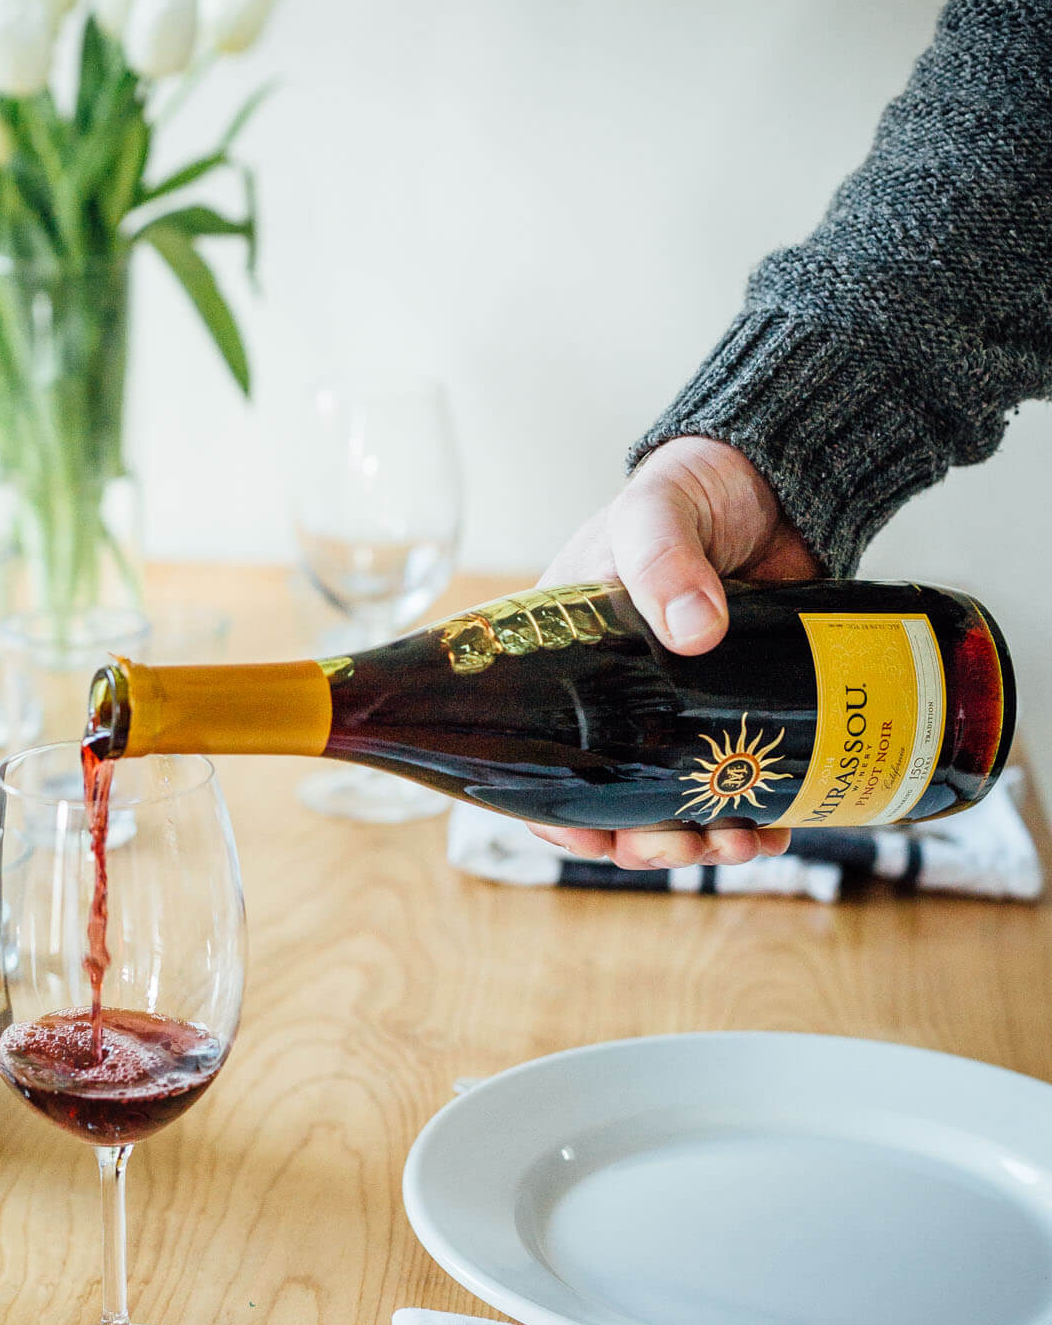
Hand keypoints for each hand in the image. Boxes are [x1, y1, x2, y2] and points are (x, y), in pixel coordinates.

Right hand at [533, 436, 821, 868]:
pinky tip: (777, 828)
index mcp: (572, 662)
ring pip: (682, 801)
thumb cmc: (692, 488)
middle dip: (646, 839)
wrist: (779, 476)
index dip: (560, 816)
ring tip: (736, 845)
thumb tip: (693, 629)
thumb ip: (663, 561)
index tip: (594, 843)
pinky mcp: (747, 709)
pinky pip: (744, 781)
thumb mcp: (657, 515)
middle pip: (617, 798)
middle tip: (680, 848)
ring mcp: (689, 710)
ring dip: (703, 839)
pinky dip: (759, 814)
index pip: (545, 757)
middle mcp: (623, 699)